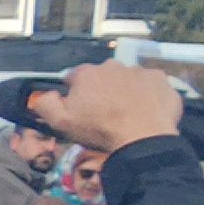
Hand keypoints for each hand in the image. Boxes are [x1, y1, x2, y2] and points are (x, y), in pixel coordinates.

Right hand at [30, 63, 184, 152]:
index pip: (75, 78)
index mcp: (87, 74)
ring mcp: (140, 71)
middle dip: (102, 90)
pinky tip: (146, 109)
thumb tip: (42, 94)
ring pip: (128, 79)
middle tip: (106, 114)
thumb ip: (45, 104)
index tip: (81, 109)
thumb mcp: (61, 123)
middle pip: (103, 76)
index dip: (76, 94)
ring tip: (128, 113)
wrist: (143, 138)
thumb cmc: (100, 130)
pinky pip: (151, 84)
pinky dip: (148, 94)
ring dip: (126, 91)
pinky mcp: (161, 80)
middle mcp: (113, 66)